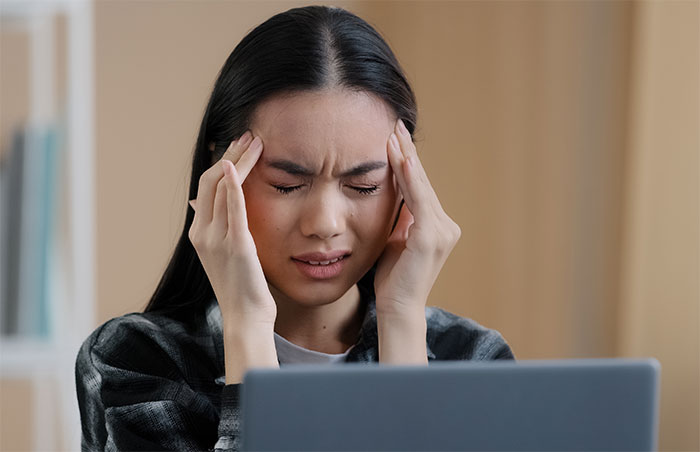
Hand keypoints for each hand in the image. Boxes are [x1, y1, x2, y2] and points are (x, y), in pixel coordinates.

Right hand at [188, 132, 276, 325]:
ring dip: (238, 161)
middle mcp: (202, 233)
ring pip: (221, 188)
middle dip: (230, 154)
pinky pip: (232, 208)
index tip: (239, 146)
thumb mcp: (225, 254)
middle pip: (211, 181)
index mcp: (199, 233)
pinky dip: (233, 184)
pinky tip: (237, 165)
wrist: (246, 316)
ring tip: (255, 142)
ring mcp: (216, 239)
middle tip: (249, 136)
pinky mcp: (235, 245)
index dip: (222, 162)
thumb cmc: (242, 286)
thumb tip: (201, 202)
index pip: (206, 187)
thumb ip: (218, 227)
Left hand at [374, 119, 461, 317]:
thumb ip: (400, 219)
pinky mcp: (430, 237)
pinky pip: (418, 201)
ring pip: (420, 187)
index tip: (395, 137)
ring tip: (393, 134)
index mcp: (437, 226)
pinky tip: (400, 159)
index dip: (407, 162)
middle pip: (421, 181)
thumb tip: (392, 194)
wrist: (397, 307)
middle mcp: (445, 226)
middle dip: (406, 152)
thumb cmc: (394, 278)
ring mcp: (441, 231)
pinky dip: (409, 179)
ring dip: (405, 158)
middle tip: (395, 124)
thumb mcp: (396, 240)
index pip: (419, 187)